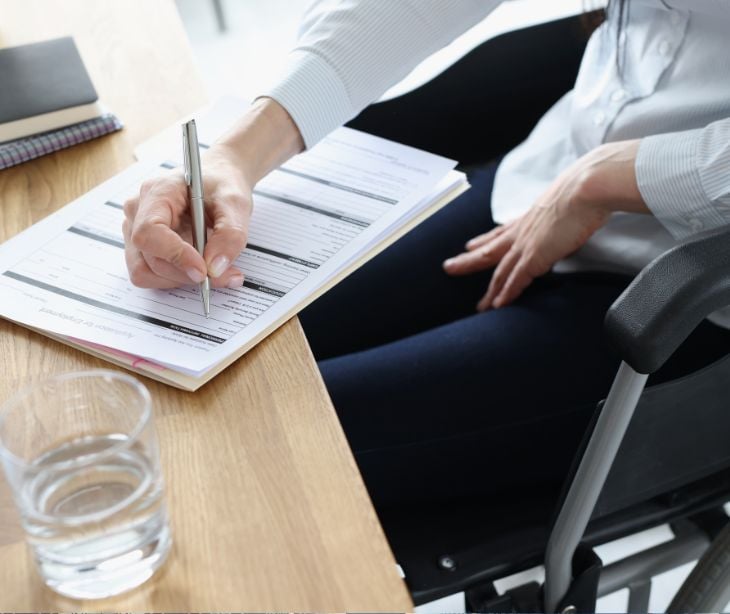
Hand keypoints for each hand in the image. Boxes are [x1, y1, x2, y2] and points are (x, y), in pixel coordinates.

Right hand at [123, 97, 303, 288]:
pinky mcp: (143, 247)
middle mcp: (138, 211)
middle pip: (150, 258)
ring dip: (182, 279)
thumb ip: (230, 235)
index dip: (174, 255)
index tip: (203, 270)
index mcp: (158, 192)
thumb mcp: (235, 204)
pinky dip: (178, 279)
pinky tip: (201, 268)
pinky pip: (151, 274)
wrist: (218, 183)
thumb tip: (215, 267)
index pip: (150, 231)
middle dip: (188, 273)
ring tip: (216, 271)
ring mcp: (136, 230)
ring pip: (147, 272)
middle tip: (225, 274)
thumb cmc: (222, 185)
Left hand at [443, 140, 644, 309]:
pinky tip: (497, 306)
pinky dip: (506, 293)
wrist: (587, 188)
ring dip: (489, 290)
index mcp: (529, 217)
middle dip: (468, 261)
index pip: (501, 232)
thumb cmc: (585, 190)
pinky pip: (515, 280)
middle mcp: (523, 231)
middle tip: (449, 268)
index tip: (470, 245)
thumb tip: (574, 215)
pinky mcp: (534, 256)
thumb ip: (562, 212)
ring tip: (479, 306)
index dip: (484, 239)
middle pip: (488, 251)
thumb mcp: (566, 200)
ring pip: (499, 271)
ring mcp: (526, 244)